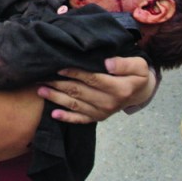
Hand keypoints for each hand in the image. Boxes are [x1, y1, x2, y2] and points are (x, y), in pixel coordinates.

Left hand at [37, 56, 152, 123]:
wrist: (140, 92)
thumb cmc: (137, 74)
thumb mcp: (138, 65)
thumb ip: (124, 64)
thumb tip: (107, 63)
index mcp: (119, 89)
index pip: (93, 79)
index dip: (75, 73)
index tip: (59, 67)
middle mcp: (109, 103)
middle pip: (80, 92)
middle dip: (59, 84)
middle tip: (42, 77)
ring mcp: (102, 112)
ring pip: (76, 105)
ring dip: (57, 98)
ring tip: (41, 90)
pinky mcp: (97, 118)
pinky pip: (80, 119)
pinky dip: (66, 118)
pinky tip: (53, 114)